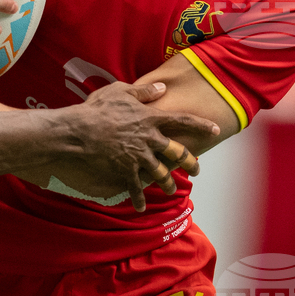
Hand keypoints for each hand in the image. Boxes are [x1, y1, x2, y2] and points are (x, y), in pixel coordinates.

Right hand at [52, 81, 218, 211]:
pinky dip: (139, 198)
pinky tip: (141, 207)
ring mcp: (139, 156)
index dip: (200, 125)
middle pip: (178, 152)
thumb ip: (144, 91)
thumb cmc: (98, 108)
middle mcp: (150, 139)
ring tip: (170, 190)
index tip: (215, 129)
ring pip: (161, 172)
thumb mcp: (121, 91)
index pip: (182, 121)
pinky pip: (136, 187)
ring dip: (167, 183)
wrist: (80, 131)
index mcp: (151, 119)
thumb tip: (163, 88)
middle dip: (191, 162)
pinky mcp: (126, 170)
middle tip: (198, 169)